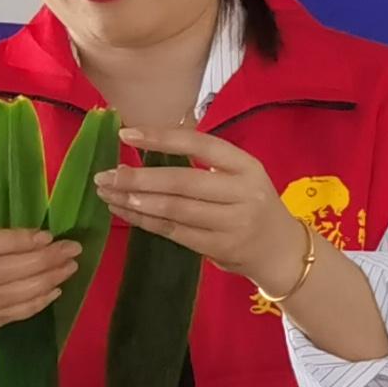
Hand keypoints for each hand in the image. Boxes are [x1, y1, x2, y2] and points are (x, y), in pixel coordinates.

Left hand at [97, 127, 305, 292]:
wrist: (282, 251)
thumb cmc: (253, 205)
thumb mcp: (242, 175)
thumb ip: (206, 160)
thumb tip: (148, 139)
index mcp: (247, 166)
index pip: (201, 145)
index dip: (162, 139)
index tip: (126, 135)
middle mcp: (243, 193)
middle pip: (182, 182)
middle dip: (139, 178)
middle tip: (105, 174)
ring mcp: (233, 223)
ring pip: (174, 209)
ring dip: (135, 201)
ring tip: (107, 192)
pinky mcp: (219, 247)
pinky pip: (174, 231)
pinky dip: (144, 220)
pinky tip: (124, 210)